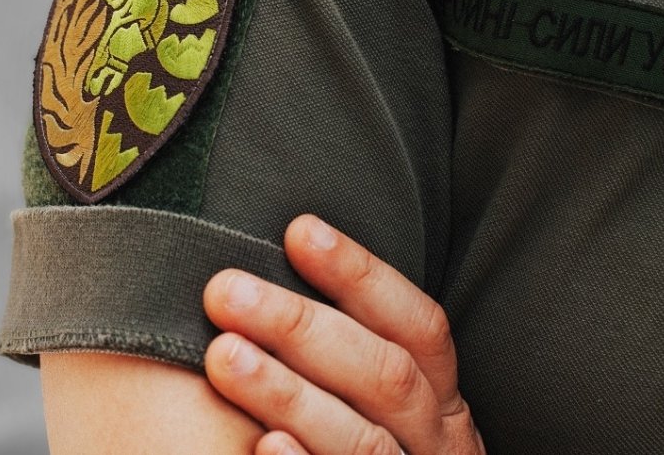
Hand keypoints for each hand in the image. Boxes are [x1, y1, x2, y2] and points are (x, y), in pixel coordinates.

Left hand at [201, 215, 483, 454]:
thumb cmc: (366, 451)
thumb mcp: (377, 406)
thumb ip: (342, 356)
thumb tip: (262, 271)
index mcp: (438, 404)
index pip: (416, 327)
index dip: (361, 275)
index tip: (298, 229)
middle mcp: (436, 446)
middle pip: (383, 377)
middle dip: (302, 326)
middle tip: (225, 290)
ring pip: (363, 442)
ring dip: (291, 394)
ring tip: (224, 356)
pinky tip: (262, 446)